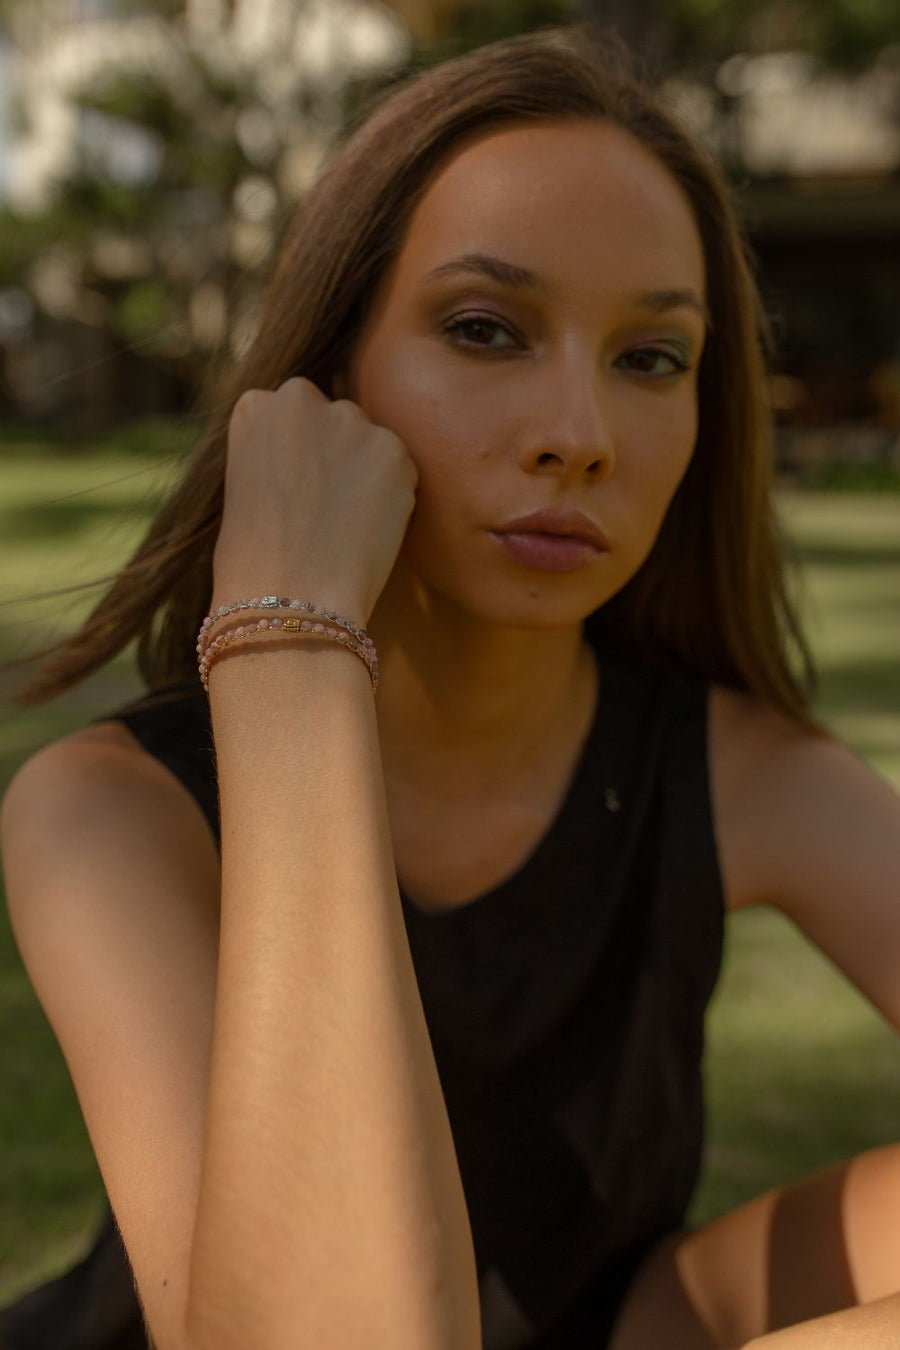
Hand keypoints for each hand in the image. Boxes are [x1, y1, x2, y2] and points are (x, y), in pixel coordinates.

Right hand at [212, 377, 417, 623]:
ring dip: (367, 474)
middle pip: (334, 420)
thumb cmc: (254, 561)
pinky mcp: (393, 449)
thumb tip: (315, 463)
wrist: (289, 593)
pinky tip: (369, 533)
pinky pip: (401, 471)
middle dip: (336, 455)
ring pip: (371, 443)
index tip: (296, 493)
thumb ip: (278, 457)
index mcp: (256, 406)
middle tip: (328, 510)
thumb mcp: (245, 489)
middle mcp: (301, 397)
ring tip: (347, 527)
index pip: (292, 414)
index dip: (299, 459)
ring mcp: (350, 420)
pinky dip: (394, 499)